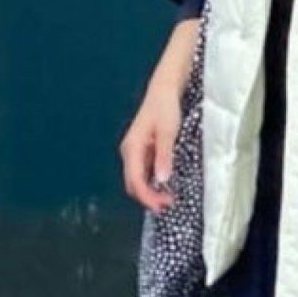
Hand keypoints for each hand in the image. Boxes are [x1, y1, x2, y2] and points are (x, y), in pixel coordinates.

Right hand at [119, 76, 184, 213]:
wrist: (164, 91)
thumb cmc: (165, 108)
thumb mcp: (168, 132)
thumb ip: (164, 156)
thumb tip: (161, 179)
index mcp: (132, 148)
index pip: (135, 180)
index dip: (147, 197)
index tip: (162, 206)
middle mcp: (129, 152)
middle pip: (133, 184)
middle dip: (148, 198)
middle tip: (168, 205)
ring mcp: (134, 152)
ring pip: (137, 180)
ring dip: (150, 192)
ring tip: (168, 199)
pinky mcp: (142, 152)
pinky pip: (143, 173)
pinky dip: (152, 184)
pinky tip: (164, 187)